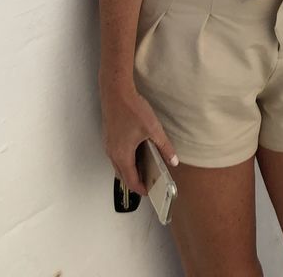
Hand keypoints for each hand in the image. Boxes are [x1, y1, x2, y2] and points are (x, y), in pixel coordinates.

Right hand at [100, 78, 179, 194]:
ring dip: (130, 169)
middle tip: (150, 181)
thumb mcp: (153, 129)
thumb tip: (173, 160)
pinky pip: (116, 155)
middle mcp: (112, 153)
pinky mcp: (109, 137)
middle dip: (136, 180)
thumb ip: (164, 147)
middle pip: (123, 175)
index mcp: (122, 155)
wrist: (116, 91)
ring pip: (118, 165)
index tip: (150, 191)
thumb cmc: (131, 109)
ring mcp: (109, 145)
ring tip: (145, 167)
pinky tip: (137, 150)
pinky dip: (126, 159)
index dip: (141, 188)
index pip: (131, 181)